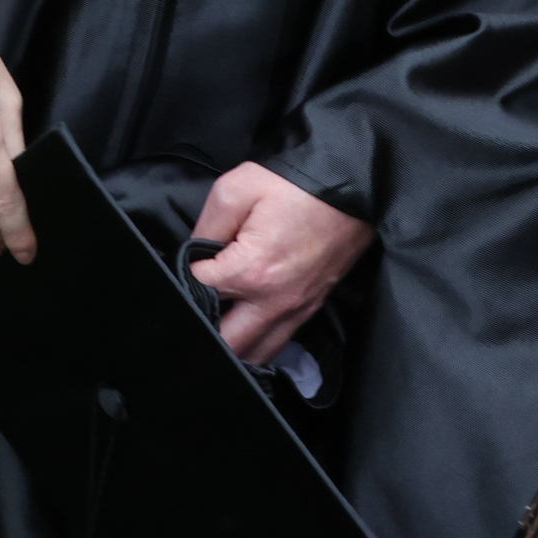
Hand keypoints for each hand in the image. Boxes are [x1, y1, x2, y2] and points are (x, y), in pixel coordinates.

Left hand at [191, 162, 371, 363]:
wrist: (352, 187)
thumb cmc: (294, 185)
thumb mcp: (236, 189)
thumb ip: (206, 226)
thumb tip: (193, 253)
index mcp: (250, 272)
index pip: (199, 291)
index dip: (185, 277)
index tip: (188, 263)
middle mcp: (275, 301)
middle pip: (227, 342)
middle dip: (204, 328)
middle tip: (195, 306)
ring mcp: (298, 309)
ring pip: (257, 352)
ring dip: (233, 346)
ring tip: (218, 325)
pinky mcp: (313, 306)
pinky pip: (281, 340)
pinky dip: (260, 342)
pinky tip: (246, 328)